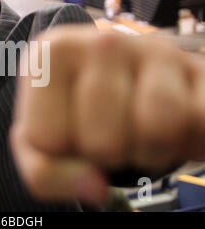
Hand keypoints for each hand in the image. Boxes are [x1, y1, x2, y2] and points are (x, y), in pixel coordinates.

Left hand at [10, 26, 204, 204]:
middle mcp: (101, 41)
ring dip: (149, 150)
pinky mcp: (196, 65)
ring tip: (137, 130)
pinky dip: (187, 141)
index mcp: (52, 53)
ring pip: (156, 129)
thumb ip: (44, 173)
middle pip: (102, 141)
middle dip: (107, 154)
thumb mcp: (39, 142)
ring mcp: (153, 48)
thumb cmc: (73, 110)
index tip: (68, 129)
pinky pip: (198, 122)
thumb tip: (93, 188)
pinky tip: (170, 124)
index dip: (62, 151)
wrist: (121, 82)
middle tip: (107, 132)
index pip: (48, 138)